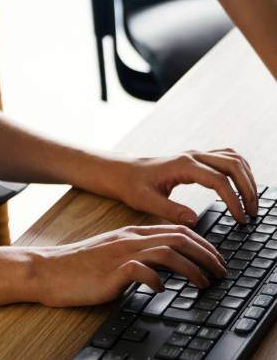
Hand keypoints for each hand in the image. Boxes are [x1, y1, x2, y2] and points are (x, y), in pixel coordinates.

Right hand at [27, 224, 226, 306]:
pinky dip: (158, 280)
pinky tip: (162, 289)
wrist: (49, 269)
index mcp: (131, 233)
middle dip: (205, 254)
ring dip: (192, 268)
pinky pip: (142, 271)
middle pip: (177, 237)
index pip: (175, 230)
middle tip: (221, 271)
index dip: (201, 244)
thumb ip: (137, 256)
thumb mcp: (113, 255)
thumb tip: (163, 269)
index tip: (215, 259)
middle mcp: (129, 238)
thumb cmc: (80, 267)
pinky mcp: (112, 271)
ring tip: (205, 283)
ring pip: (166, 252)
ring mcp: (121, 253)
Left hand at [111, 149, 258, 224]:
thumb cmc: (132, 186)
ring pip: (233, 158)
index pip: (219, 180)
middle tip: (252, 213)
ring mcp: (195, 154)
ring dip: (247, 178)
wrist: (122, 172)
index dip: (234, 200)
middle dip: (248, 188)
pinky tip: (241, 188)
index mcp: (183, 165)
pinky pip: (226, 157)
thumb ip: (170, 210)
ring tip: (251, 203)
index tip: (241, 220)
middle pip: (233, 164)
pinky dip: (239, 171)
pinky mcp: (196, 158)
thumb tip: (194, 220)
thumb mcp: (146, 201)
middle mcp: (192, 156)